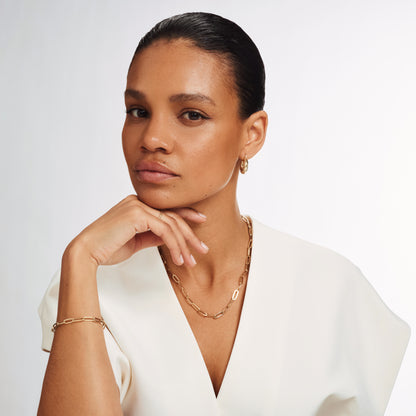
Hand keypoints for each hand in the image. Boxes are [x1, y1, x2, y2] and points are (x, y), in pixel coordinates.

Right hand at [69, 194, 207, 266]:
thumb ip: (153, 235)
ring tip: (190, 261)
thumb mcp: (137, 241)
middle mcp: (138, 201)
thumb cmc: (108, 248)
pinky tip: (179, 258)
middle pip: (172, 216)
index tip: (202, 221)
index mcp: (137, 204)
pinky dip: (174, 244)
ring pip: (171, 224)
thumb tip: (170, 238)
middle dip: (190, 234)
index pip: (167, 210)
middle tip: (202, 249)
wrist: (86, 253)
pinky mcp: (137, 214)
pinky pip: (164, 229)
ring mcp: (137, 205)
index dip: (187, 215)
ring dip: (183, 244)